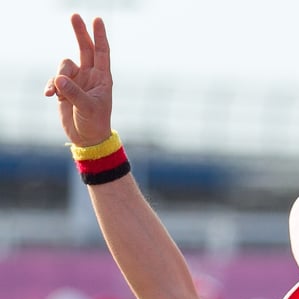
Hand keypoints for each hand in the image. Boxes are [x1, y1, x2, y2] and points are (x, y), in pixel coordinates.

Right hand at [44, 15, 112, 146]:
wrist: (87, 139)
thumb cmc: (94, 124)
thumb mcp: (87, 108)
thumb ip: (74, 93)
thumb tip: (59, 79)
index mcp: (103, 79)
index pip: (102, 53)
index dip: (99, 36)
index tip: (97, 19)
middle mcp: (90, 77)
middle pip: (84, 48)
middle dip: (79, 33)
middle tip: (74, 16)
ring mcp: (77, 81)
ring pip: (64, 66)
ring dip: (59, 77)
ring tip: (60, 94)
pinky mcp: (65, 88)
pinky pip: (55, 79)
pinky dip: (52, 85)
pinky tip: (50, 95)